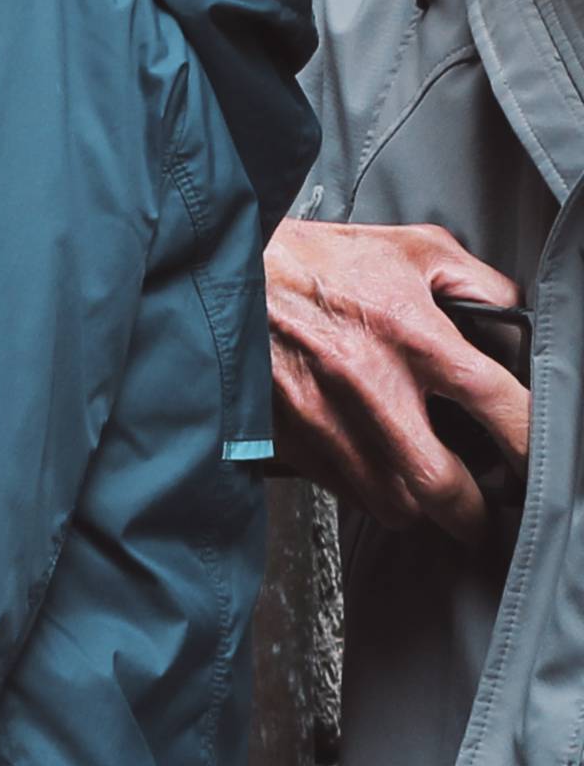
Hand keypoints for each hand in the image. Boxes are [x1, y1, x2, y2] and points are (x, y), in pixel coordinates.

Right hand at [266, 218, 529, 546]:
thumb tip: (512, 319)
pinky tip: (378, 473)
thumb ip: (476, 283)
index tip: (534, 463)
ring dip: (419, 509)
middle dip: (473, 514)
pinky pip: (345, 493)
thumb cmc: (320, 259)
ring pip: (392, 504)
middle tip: (485, 516)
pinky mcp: (293, 440)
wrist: (230, 274)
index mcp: (416, 337)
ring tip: (430, 496)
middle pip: (442, 485)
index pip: (499, 406)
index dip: (530, 445)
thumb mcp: (416, 248)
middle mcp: (374, 388)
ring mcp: (329, 422)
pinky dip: (369, 494)